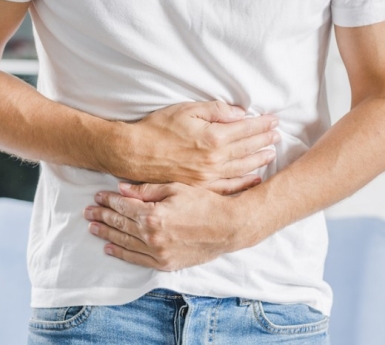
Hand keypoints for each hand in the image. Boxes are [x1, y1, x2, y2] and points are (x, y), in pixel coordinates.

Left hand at [83, 182, 256, 270]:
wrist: (228, 227)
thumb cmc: (205, 203)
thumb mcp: (177, 189)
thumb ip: (147, 190)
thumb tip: (122, 188)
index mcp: (153, 215)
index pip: (123, 206)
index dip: (109, 200)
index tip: (98, 196)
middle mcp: (151, 236)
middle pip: (120, 224)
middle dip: (102, 215)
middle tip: (88, 211)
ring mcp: (158, 252)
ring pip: (124, 242)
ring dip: (107, 233)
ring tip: (93, 227)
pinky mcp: (165, 263)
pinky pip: (137, 259)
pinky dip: (121, 253)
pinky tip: (109, 248)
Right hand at [113, 101, 279, 194]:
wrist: (134, 152)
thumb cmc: (159, 128)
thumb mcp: (187, 110)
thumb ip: (217, 111)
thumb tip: (240, 114)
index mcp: (214, 137)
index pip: (246, 129)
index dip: (262, 124)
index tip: (274, 120)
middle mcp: (215, 159)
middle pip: (248, 148)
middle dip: (265, 140)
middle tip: (277, 135)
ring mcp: (209, 176)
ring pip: (243, 168)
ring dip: (259, 160)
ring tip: (271, 153)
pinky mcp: (201, 187)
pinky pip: (228, 187)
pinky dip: (244, 183)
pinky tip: (255, 178)